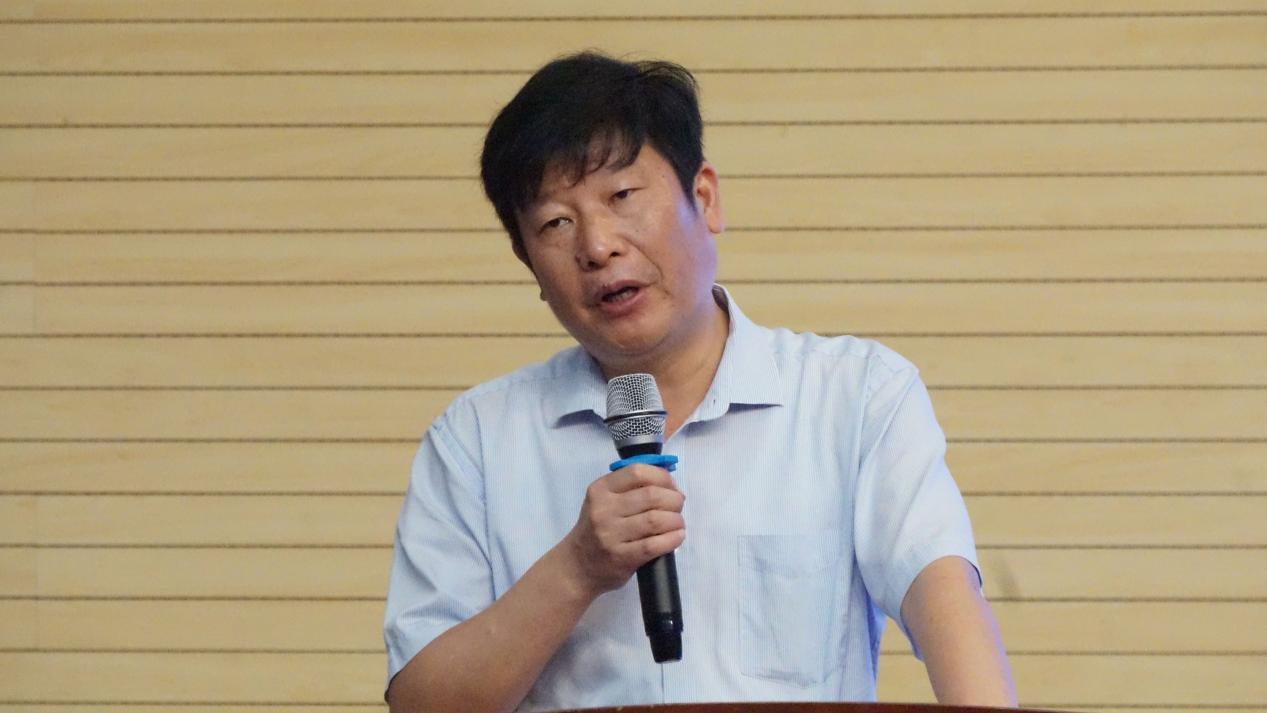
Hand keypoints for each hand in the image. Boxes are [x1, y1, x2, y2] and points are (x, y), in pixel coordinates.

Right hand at [561, 463, 685, 595]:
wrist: (577, 566)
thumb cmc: (596, 530)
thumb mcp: (603, 502)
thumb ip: (630, 489)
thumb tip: (670, 486)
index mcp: (601, 489)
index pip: (638, 472)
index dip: (663, 477)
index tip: (672, 487)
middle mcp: (603, 509)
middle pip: (651, 495)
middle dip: (674, 500)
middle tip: (678, 507)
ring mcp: (611, 534)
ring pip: (655, 519)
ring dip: (675, 520)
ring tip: (678, 523)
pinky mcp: (621, 557)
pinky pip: (654, 545)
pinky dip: (672, 539)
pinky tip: (677, 536)